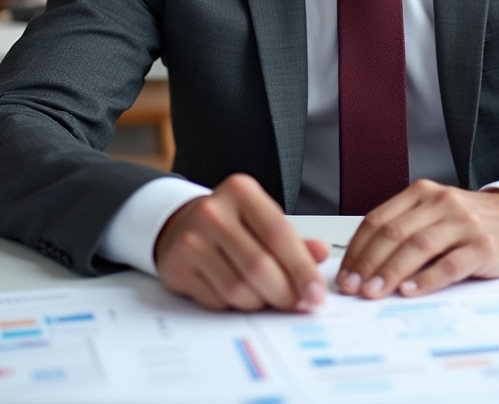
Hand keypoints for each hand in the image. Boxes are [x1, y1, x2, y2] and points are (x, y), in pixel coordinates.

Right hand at [154, 173, 329, 311]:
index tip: (316, 294)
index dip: (301, 268)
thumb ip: (293, 240)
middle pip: (259, 265)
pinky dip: (235, 306)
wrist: (181, 224)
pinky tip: (240, 295)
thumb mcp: (262, 220)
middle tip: (297, 305)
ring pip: (238, 288)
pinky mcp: (176, 266)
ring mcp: (191, 238)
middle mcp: (213, 211)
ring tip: (268, 298)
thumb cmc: (230, 223)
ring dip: (260, 302)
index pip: (279, 234)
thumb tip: (321, 254)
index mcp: (241, 191)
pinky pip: (216, 300)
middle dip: (285, 293)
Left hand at [337, 180, 498, 299]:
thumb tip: (363, 265)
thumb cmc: (467, 222)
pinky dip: (427, 279)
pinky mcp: (483, 246)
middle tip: (353, 288)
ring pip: (419, 246)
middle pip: (395, 233)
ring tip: (374, 293)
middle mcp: (440, 203)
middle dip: (369, 263)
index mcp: (422, 194)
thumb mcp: (433, 214)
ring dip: (391, 272)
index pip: (379, 219)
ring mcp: (463, 223)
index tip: (345, 274)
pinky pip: (450, 264)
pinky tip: (410, 291)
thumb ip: (404, 230)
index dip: (358, 249)